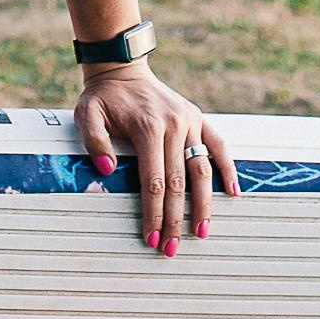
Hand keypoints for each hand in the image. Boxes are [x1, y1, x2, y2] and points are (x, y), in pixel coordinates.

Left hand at [76, 65, 238, 254]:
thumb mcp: (87, 114)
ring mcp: (190, 121)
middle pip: (179, 182)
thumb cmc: (102, 98)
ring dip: (204, 204)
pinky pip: (218, 145)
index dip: (153, 213)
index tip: (151, 237)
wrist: (122, 70)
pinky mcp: (198, 118)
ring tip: (203, 232)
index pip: (154, 181)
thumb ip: (95, 142)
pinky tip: (232, 193)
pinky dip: (228, 169)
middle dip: (176, 219)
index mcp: (148, 127)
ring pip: (202, 169)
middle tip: (171, 248)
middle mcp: (174, 125)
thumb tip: (108, 170)